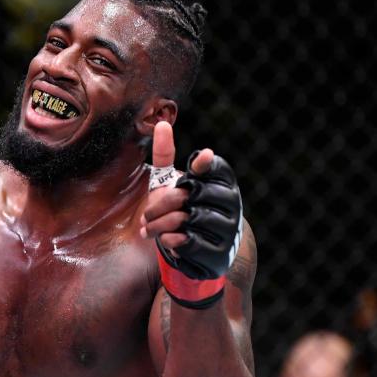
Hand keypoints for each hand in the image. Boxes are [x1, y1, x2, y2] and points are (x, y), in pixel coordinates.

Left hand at [140, 121, 215, 249]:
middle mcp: (231, 202)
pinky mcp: (219, 252)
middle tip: (146, 216)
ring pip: (186, 220)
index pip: (213, 168)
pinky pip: (188, 242)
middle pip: (188, 195)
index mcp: (223, 181)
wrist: (202, 250)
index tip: (192, 170)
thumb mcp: (171, 182)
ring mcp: (227, 228)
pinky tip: (166, 240)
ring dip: (160, 226)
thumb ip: (165, 155)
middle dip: (159, 206)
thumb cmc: (183, 208)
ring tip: (150, 230)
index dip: (201, 167)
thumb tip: (161, 124)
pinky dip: (170, 241)